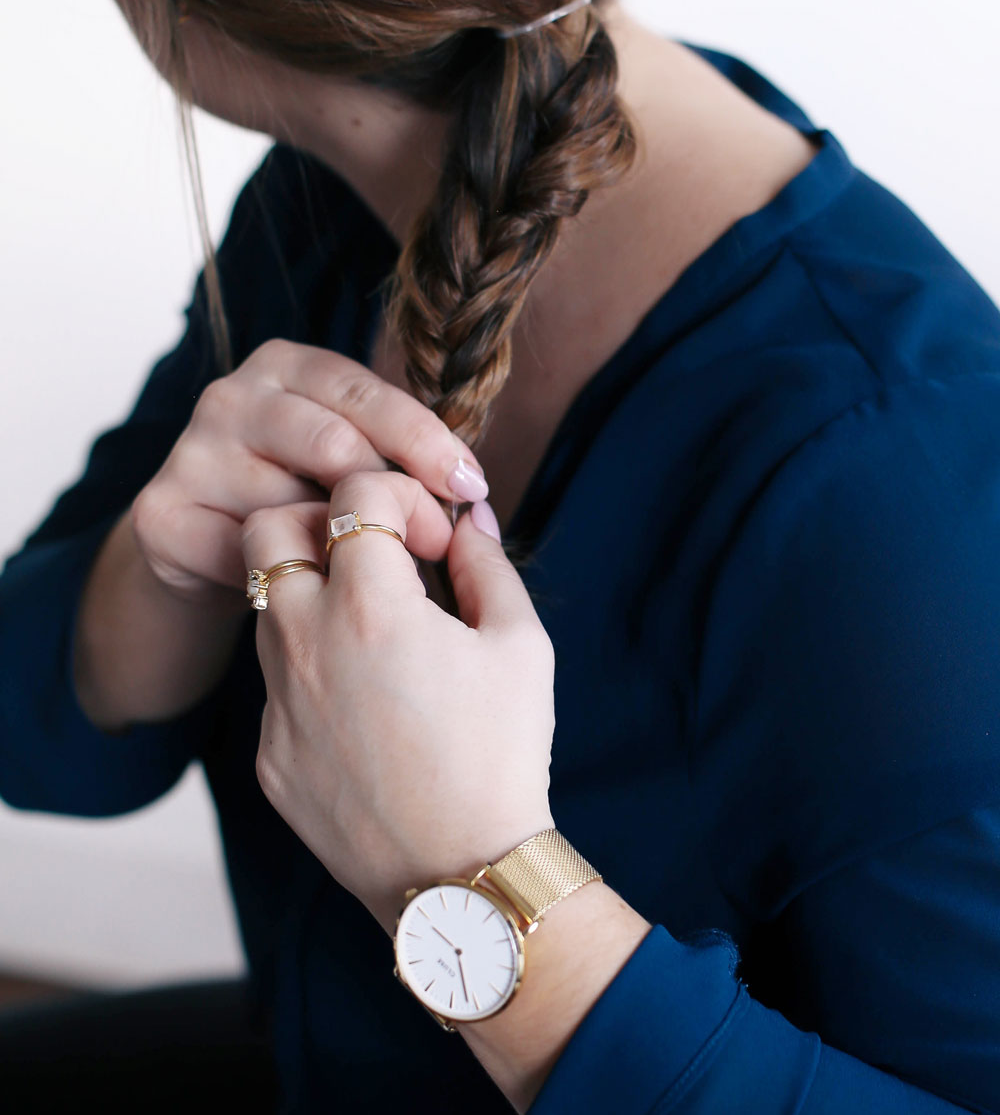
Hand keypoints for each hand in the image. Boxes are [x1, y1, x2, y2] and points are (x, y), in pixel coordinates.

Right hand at [130, 338, 488, 607]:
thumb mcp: (351, 461)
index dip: (424, 440)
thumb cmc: (303, 498)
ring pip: (291, 503)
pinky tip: (310, 592)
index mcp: (287, 365)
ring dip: (339, 547)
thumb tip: (470, 494)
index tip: (471, 485)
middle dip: (394, 497)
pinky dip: (285, 577)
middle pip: (332, 443)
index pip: (364, 392)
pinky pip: (245, 552)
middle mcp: (232, 395)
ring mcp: (191, 451)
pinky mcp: (161, 512)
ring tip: (371, 574)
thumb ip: (398, 457)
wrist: (205, 555)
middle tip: (436, 542)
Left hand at [245, 469, 556, 934]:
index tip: (432, 537)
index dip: (401, 495)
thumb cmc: (502, 755)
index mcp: (371, 606)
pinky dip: (313, 670)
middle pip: (271, 528)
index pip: (354, 491)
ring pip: (267, 605)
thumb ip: (487, 564)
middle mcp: (306, 643)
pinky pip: (274, 683)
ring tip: (376, 629)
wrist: (460, 879)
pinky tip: (366, 704)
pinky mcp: (268, 752)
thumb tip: (467, 520)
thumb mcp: (521, 645)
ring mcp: (277, 701)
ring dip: (314, 593)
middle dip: (322, 519)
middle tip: (374, 553)